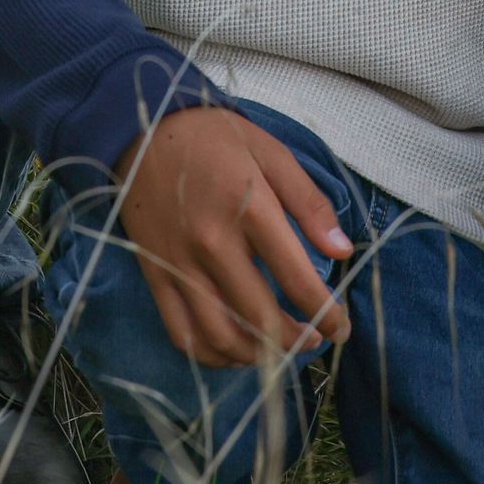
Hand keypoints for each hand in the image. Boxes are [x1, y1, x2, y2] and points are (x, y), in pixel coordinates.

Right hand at [114, 107, 351, 366]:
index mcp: (249, 208)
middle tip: (315, 340)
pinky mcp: (155, 275)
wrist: (141, 126)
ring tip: (279, 350)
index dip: (326, 313)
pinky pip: (183, 334)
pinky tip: (235, 351)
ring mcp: (180, 264)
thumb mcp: (271, 152)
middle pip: (261, 318)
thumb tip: (342, 252)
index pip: (297, 279)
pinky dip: (212, 355)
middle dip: (297, 341)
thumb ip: (309, 203)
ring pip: (221, 337)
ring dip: (257, 356)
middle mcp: (213, 244)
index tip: (341, 328)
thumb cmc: (213, 137)